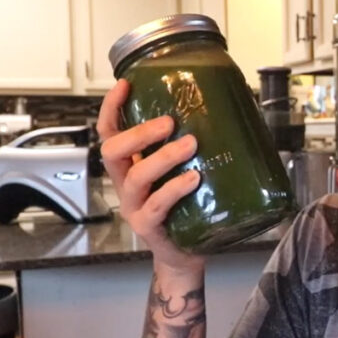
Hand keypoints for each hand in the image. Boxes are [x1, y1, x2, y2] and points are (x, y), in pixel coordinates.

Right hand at [98, 79, 204, 277]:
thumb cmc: (188, 207)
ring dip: (163, 157)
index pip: (110, 132)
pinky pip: (156, 204)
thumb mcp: (183, 172)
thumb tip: (227, 111)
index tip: (126, 84)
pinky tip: (193, 178)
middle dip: (139, 133)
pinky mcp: (148, 226)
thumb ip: (189, 148)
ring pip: (136, 177)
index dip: (112, 108)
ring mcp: (134, 206)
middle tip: (170, 122)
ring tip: (190, 144)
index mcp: (130, 166)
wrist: (187, 253)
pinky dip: (174, 188)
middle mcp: (126, 184)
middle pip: (113, 151)